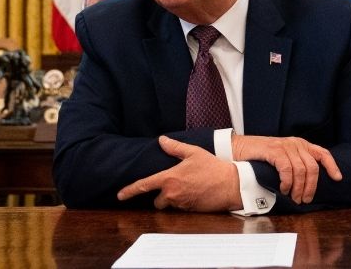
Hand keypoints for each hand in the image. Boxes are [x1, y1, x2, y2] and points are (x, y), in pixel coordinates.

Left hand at [116, 135, 241, 211]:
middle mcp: (172, 193)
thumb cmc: (212, 167)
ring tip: (188, 188)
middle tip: (175, 185)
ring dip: (174, 199)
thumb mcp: (193, 153)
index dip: (129, 191)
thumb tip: (162, 140)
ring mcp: (181, 204)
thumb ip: (175, 147)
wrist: (230, 184)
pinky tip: (195, 193)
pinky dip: (184, 203)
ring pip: (169, 205)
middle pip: (157, 201)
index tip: (120, 195)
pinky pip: (181, 209)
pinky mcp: (190, 211)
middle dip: (162, 196)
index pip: (144, 186)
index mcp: (169, 178)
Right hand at [231, 134, 341, 203]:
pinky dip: (287, 182)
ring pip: (301, 171)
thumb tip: (307, 184)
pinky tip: (284, 189)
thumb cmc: (261, 156)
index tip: (337, 178)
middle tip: (304, 199)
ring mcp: (285, 146)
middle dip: (311, 187)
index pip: (323, 153)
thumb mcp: (283, 157)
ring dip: (298, 188)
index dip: (332, 166)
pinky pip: (287, 169)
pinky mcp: (274, 151)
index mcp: (301, 145)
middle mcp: (296, 144)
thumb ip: (295, 164)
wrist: (239, 147)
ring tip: (293, 197)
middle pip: (313, 167)